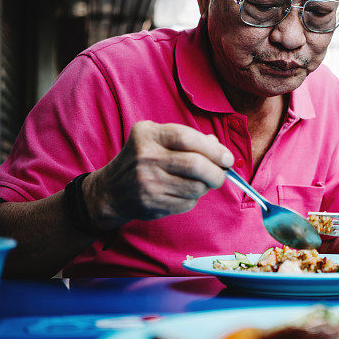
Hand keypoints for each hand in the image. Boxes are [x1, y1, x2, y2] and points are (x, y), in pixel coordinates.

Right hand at [83, 121, 233, 228]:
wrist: (110, 190)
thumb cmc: (143, 160)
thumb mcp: (158, 140)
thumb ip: (189, 139)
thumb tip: (220, 149)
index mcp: (147, 134)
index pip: (186, 138)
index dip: (213, 149)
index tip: (227, 158)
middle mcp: (145, 157)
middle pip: (194, 165)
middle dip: (216, 172)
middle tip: (222, 175)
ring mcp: (147, 182)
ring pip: (194, 187)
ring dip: (205, 187)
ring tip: (201, 183)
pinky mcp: (151, 204)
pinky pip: (187, 203)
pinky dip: (193, 199)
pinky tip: (183, 193)